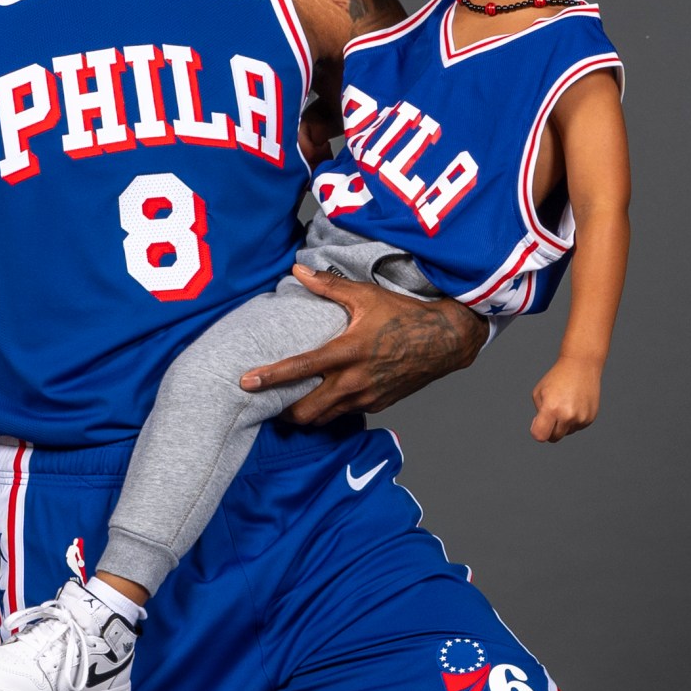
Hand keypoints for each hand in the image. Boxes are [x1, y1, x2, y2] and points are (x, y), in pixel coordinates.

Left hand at [238, 264, 485, 423]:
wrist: (444, 341)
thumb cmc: (405, 315)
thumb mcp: (366, 296)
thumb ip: (328, 286)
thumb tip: (297, 271)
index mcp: (348, 352)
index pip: (300, 368)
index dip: (270, 377)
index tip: (246, 382)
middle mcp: (354, 380)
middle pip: (306, 411)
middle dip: (283, 410)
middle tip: (268, 400)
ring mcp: (366, 397)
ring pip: (323, 418)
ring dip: (305, 414)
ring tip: (290, 403)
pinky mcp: (376, 405)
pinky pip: (344, 414)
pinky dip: (329, 410)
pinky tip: (324, 398)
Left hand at [531, 353, 603, 442]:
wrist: (581, 366)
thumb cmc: (557, 378)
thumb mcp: (539, 392)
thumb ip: (538, 414)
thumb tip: (543, 431)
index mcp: (552, 409)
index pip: (540, 436)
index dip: (537, 432)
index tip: (538, 424)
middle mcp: (568, 416)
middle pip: (554, 438)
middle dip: (550, 429)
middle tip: (551, 414)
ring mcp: (581, 418)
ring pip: (567, 432)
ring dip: (563, 423)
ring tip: (566, 403)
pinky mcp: (590, 418)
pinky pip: (577, 427)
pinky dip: (574, 420)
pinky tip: (575, 403)